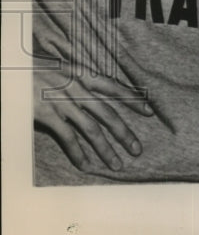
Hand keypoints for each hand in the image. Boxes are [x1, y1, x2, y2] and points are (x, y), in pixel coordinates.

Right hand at [33, 64, 162, 171]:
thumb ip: (79, 79)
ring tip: (117, 164)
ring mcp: (64, 102)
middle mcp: (77, 88)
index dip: (133, 99)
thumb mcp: (62, 68)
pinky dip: (78, 153)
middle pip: (108, 113)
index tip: (149, 112)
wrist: (12, 71)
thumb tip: (95, 92)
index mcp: (82, 74)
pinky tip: (87, 165)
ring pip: (92, 129)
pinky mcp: (48, 115)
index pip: (114, 87)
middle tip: (137, 149)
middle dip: (124, 133)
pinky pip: (68, 137)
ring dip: (106, 148)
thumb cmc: (36, 70)